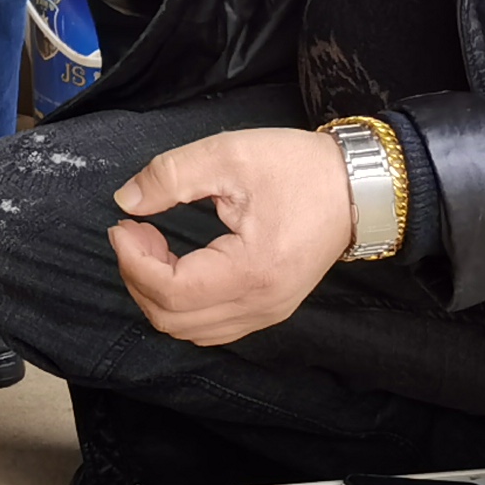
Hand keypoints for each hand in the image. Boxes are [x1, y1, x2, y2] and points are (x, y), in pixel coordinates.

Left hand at [106, 127, 353, 344]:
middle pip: (173, 321)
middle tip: (134, 232)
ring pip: (190, 330)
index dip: (134, 262)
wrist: (360, 187)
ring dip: (157, 293)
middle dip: (138, 277)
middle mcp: (262, 304)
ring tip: (152, 245)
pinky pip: (211, 325)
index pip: (172, 292)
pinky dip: (181, 303)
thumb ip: (170, 176)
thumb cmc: (300, 168)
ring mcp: (268, 312)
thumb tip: (127, 200)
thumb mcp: (229, 155)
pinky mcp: (269, 307)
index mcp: (253, 271)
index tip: (124, 225)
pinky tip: (177, 263)